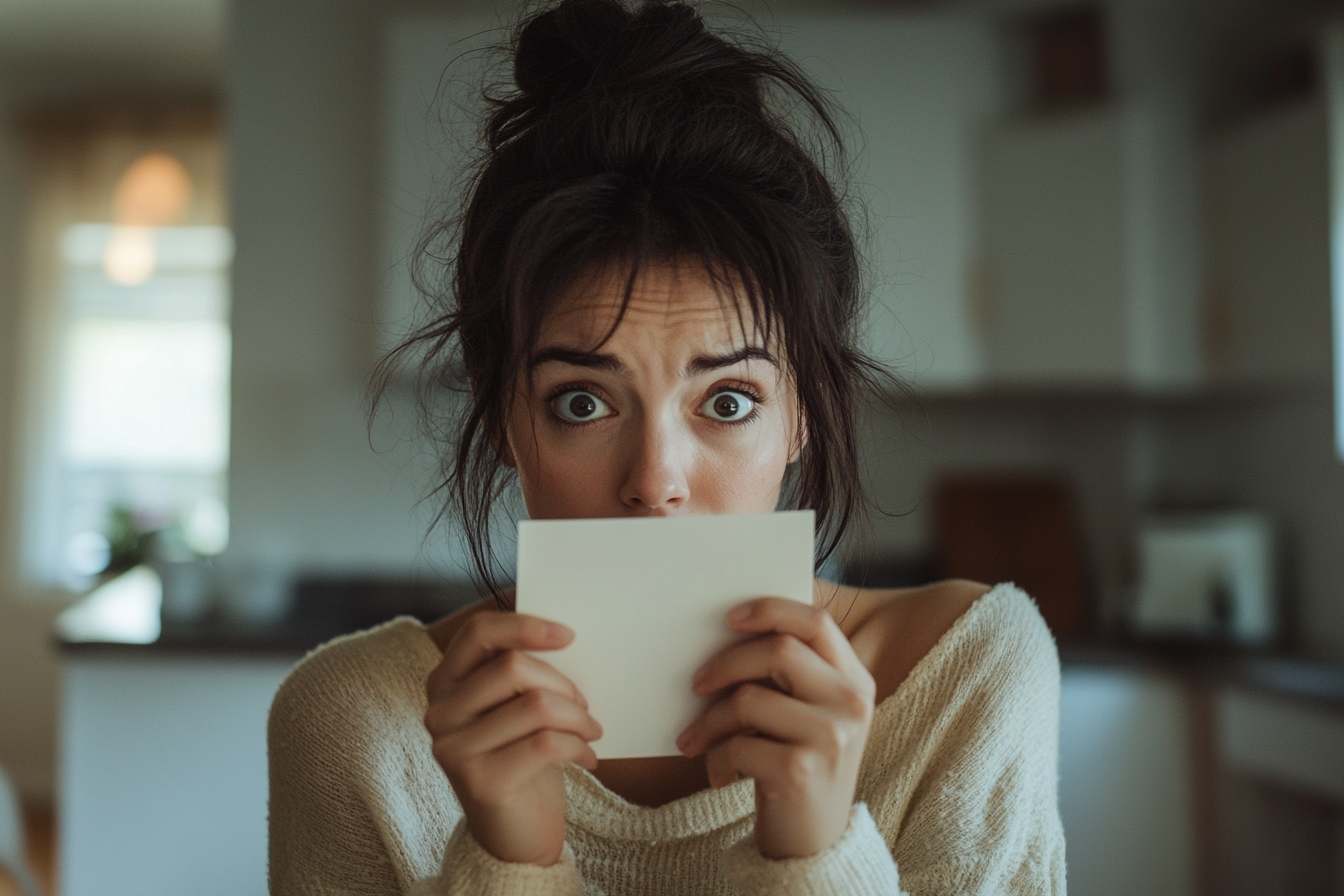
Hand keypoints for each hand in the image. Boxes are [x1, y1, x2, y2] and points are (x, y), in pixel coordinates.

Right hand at [424, 611, 601, 865]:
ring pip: (536, 705)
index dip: (525, 626)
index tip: (569, 635)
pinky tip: (587, 757)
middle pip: (513, 667)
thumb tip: (561, 635)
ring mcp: (454, 749)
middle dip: (563, 683)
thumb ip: (519, 672)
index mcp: (444, 682)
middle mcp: (439, 712)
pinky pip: (545, 744)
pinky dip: (578, 746)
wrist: (515, 834)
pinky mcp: (480, 781)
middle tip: (584, 704)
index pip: (479, 632)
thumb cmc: (520, 758)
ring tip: (590, 731)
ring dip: (578, 717)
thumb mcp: (513, 707)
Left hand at [676, 598, 874, 858]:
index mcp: (855, 680)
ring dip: (710, 720)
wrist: (814, 842)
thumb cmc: (799, 765)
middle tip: (696, 684)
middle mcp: (852, 703)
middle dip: (726, 663)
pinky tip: (717, 773)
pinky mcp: (802, 769)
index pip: (816, 622)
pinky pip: (738, 742)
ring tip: (695, 739)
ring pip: (749, 697)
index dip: (771, 610)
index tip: (730, 618)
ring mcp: (831, 736)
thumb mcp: (811, 715)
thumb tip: (727, 631)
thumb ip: (791, 675)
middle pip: (778, 650)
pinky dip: (716, 758)